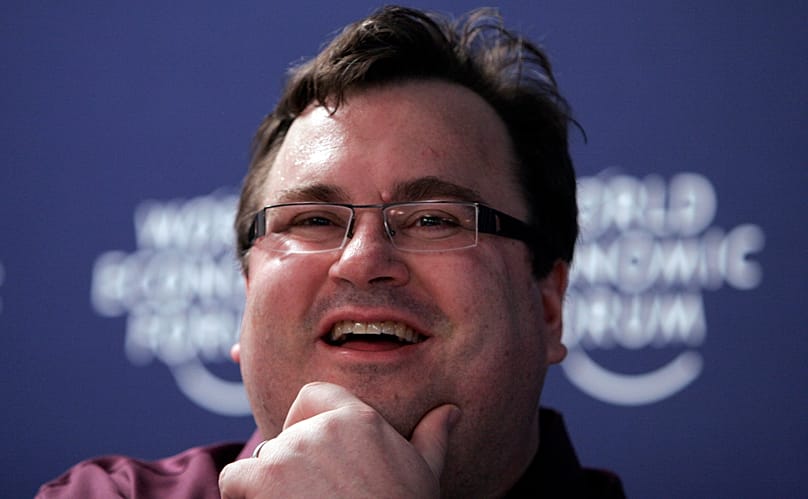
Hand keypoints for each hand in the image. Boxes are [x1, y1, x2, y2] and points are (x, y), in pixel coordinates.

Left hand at [219, 382, 459, 497]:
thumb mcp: (423, 474)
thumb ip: (432, 437)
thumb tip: (450, 412)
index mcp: (359, 418)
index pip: (312, 396)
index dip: (305, 422)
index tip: (315, 457)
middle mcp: (321, 428)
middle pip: (285, 437)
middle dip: (290, 467)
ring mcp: (289, 451)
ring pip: (260, 461)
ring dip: (269, 487)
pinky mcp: (262, 478)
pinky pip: (234, 480)